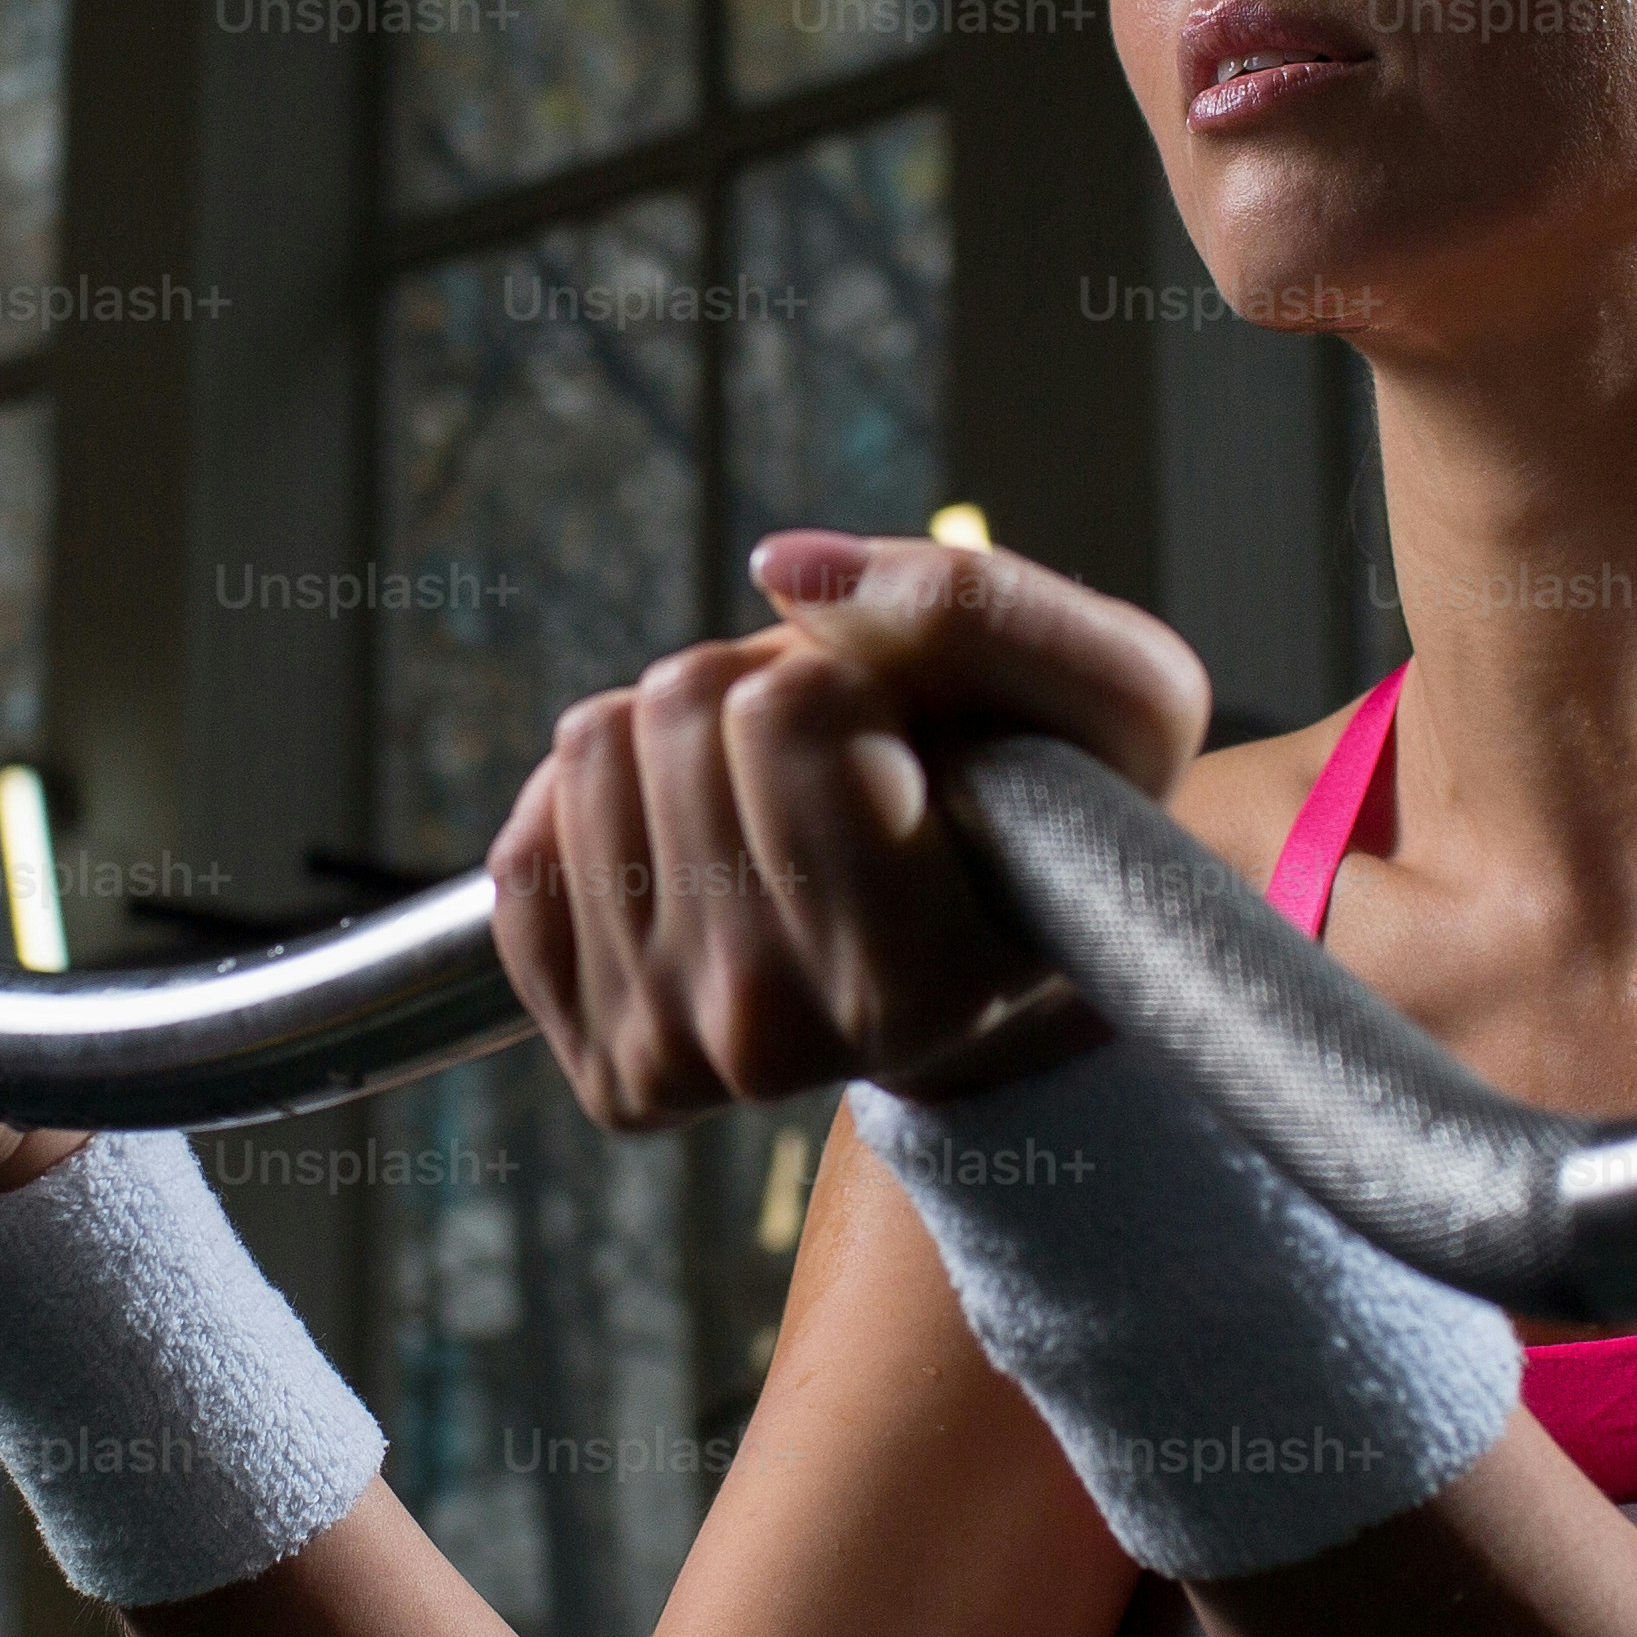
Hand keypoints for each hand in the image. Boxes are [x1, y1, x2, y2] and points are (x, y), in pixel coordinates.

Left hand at [489, 529, 1211, 1130]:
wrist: (997, 965)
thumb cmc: (1063, 817)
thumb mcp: (1115, 692)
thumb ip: (978, 609)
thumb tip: (780, 569)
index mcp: (920, 976)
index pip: (784, 709)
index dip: (850, 677)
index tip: (909, 750)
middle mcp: (782, 1041)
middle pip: (676, 707)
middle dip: (758, 688)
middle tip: (837, 772)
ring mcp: (676, 1062)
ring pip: (588, 751)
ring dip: (681, 741)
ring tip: (778, 814)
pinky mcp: (602, 1066)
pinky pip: (521, 851)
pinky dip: (602, 813)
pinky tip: (700, 858)